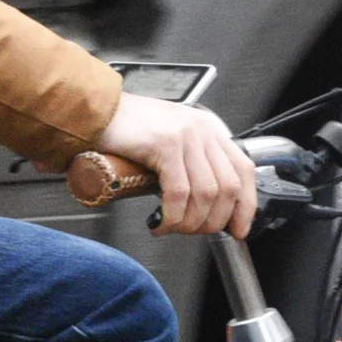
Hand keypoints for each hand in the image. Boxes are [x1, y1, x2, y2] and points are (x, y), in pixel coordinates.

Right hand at [94, 93, 258, 237]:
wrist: (96, 110)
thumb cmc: (128, 127)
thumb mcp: (171, 141)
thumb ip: (191, 162)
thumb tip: (204, 204)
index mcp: (209, 129)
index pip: (244, 171)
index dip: (246, 206)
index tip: (238, 228)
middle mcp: (202, 130)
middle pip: (228, 188)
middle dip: (213, 221)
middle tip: (192, 231)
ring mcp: (185, 136)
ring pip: (206, 194)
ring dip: (191, 222)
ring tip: (173, 227)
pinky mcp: (164, 144)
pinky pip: (179, 192)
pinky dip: (173, 215)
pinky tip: (161, 222)